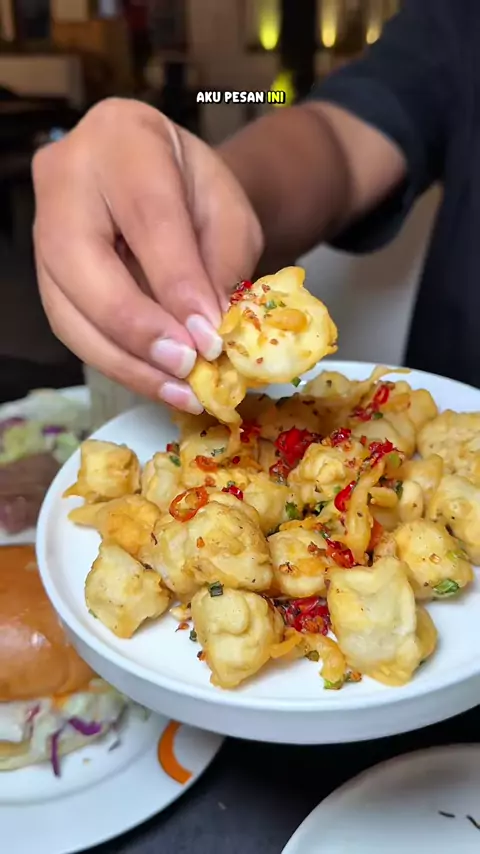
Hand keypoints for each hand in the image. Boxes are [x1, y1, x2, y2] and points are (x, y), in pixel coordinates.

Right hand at [32, 98, 262, 412]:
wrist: (164, 183)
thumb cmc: (199, 193)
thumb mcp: (229, 212)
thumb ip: (221, 263)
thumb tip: (207, 332)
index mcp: (123, 137)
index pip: (146, 216)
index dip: (177, 284)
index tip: (211, 337)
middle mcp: (66, 175)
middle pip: (82, 261)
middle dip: (137, 327)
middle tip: (187, 367)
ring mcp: (44, 225)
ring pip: (67, 306)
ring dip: (125, 360)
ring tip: (178, 390)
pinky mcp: (46, 273)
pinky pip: (71, 327)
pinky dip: (117, 363)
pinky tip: (157, 382)